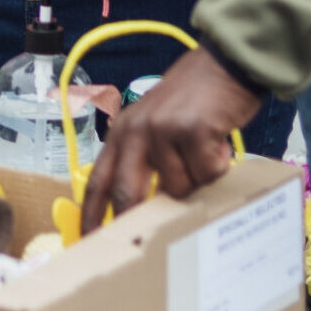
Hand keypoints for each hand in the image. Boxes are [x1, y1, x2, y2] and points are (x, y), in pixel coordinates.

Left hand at [81, 46, 264, 231]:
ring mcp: (161, 129)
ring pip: (177, 187)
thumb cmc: (192, 101)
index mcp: (121, 133)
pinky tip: (218, 145)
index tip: (88, 244)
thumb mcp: (156, 127)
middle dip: (135, 220)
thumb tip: (145, 210)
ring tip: (205, 158)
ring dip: (198, 182)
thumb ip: (146, 161)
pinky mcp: (191, 129)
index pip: (97, 180)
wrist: (222, 66)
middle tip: (148, 243)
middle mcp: (134, 131)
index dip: (91, 216)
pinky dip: (218, 167)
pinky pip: (206, 172)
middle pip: (126, 193)